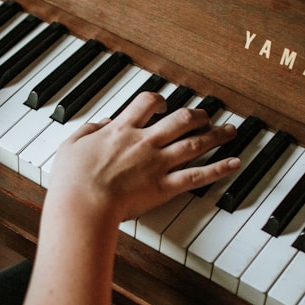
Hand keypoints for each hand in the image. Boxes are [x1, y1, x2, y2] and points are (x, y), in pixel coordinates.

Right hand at [48, 91, 239, 223]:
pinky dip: (219, 168)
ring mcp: (157, 163)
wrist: (83, 203)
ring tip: (230, 130)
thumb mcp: (71, 145)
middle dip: (196, 115)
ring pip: (194, 143)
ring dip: (215, 135)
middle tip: (205, 115)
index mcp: (121, 130)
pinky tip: (234, 163)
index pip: (146, 104)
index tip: (162, 104)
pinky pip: (198, 175)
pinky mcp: (164, 186)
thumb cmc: (72, 179)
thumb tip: (102, 123)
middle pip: (180, 120)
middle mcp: (144, 142)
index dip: (158, 100)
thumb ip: (89, 130)